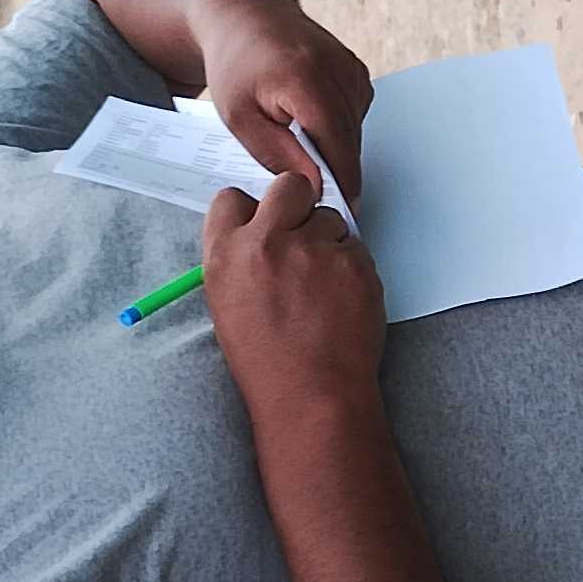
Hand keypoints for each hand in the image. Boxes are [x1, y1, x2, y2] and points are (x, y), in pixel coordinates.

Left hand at [200, 0, 374, 202]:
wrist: (244, 15)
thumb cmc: (236, 62)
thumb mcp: (240, 118)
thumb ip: (279, 154)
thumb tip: (314, 185)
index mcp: (306, 80)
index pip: (337, 145)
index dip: (342, 183)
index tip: (342, 212)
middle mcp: (337, 70)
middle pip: (349, 141)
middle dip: (334, 169)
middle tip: (308, 190)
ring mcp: (351, 68)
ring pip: (354, 131)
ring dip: (332, 147)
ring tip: (293, 138)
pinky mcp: (356, 70)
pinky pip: (355, 116)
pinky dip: (336, 128)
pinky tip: (307, 119)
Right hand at [201, 168, 388, 409]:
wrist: (312, 394)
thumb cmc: (268, 360)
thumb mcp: (228, 304)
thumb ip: (240, 258)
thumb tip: (262, 230)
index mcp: (226, 255)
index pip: (232, 198)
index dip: (253, 210)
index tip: (265, 225)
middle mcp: (267, 242)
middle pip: (288, 187)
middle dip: (297, 203)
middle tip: (303, 236)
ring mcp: (314, 249)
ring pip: (329, 218)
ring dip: (329, 241)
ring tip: (323, 286)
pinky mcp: (354, 260)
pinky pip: (356, 246)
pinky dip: (352, 267)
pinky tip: (342, 299)